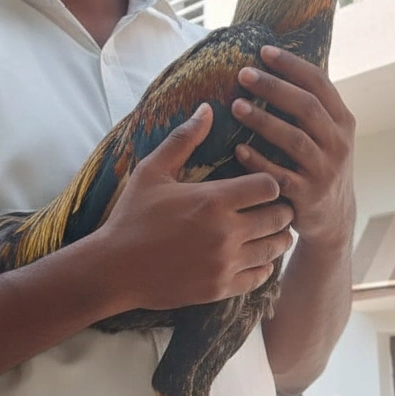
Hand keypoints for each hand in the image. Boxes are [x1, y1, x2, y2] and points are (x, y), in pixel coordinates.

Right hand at [97, 104, 294, 312]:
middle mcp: (225, 232)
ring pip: (276, 247)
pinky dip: (264, 264)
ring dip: (277, 236)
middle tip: (271, 206)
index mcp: (213, 200)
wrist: (114, 269)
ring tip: (267, 229)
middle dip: (280, 208)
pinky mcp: (221, 288)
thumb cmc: (132, 215)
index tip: (259, 184)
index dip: (269, 182)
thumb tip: (206, 108)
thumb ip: (183, 139)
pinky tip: (253, 255)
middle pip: (280, 216)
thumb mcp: (152, 171)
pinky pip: (262, 276)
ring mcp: (225, 263)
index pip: (270, 186)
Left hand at [231, 46, 355, 249]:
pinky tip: (238, 150)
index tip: (264, 50)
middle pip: (306, 107)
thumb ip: (310, 107)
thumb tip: (272, 65)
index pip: (320, 84)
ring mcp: (325, 170)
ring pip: (294, 140)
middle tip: (243, 74)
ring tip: (236, 106)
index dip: (293, 65)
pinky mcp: (309, 196)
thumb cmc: (319, 164)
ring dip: (263, 122)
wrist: (334, 217)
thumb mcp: (327, 134)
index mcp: (343, 121)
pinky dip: (259, 162)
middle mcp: (338, 143)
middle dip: (274, 87)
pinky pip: (281, 176)